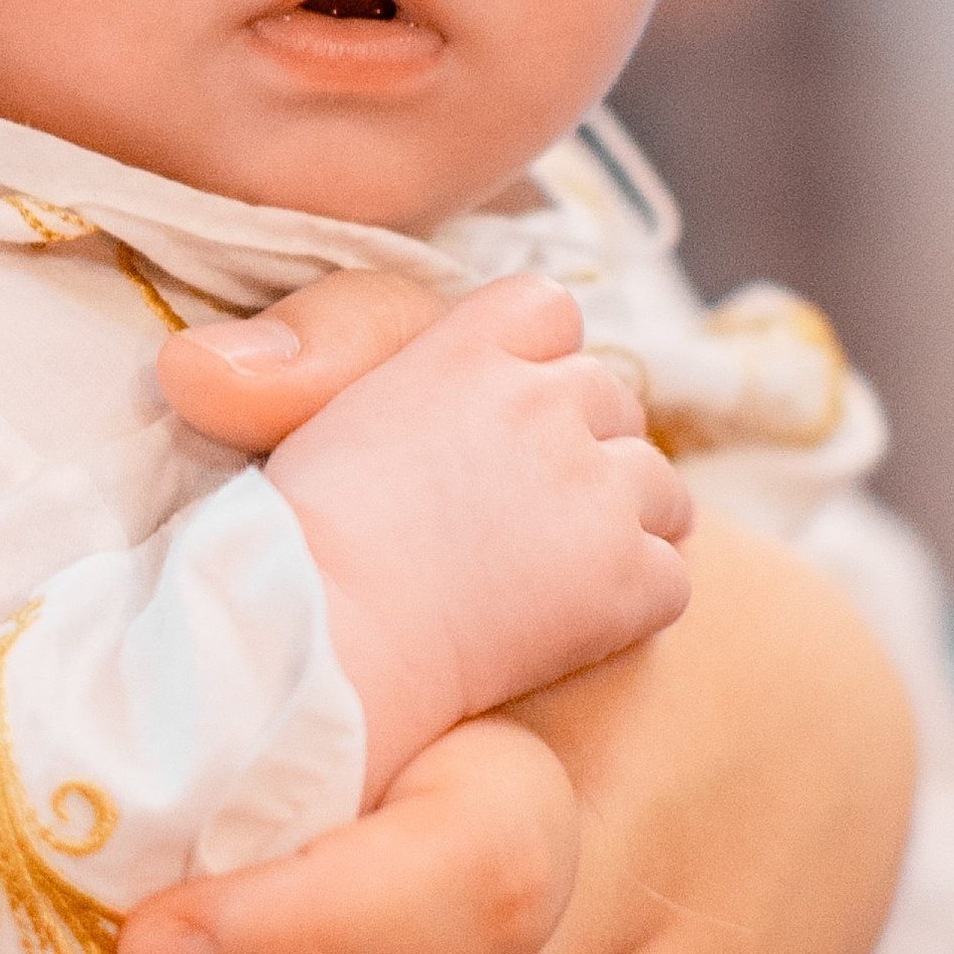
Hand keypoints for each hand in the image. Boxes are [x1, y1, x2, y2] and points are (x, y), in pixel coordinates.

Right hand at [260, 274, 691, 798]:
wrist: (312, 644)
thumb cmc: (283, 546)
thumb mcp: (311, 416)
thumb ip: (362, 373)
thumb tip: (299, 371)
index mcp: (467, 350)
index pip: (547, 309)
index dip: (534, 358)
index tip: (504, 407)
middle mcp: (544, 402)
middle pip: (610, 397)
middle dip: (581, 444)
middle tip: (523, 510)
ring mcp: (595, 489)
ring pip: (658, 485)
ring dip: (624, 520)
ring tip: (558, 570)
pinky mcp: (626, 578)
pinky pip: (669, 576)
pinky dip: (633, 604)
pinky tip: (571, 630)